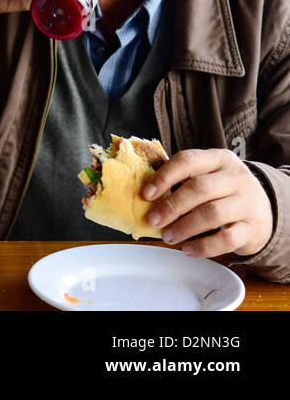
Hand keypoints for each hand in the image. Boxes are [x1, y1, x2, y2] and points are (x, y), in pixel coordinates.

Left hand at [142, 149, 273, 257]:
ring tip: (167, 236)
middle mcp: (237, 177)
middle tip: (153, 220)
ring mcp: (248, 203)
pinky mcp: (253, 229)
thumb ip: (182, 180)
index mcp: (219, 159)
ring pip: (212, 214)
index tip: (146, 194)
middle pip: (199, 188)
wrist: (263, 212)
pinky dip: (203, 246)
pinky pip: (226, 239)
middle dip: (171, 206)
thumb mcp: (208, 177)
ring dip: (184, 227)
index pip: (188, 160)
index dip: (164, 177)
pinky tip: (188, 249)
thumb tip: (145, 194)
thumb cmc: (223, 192)